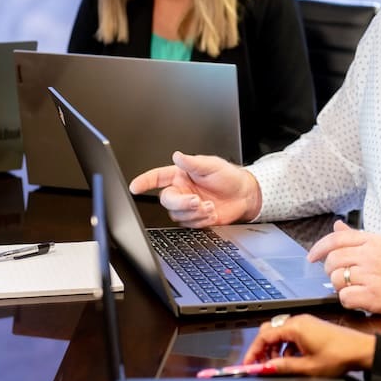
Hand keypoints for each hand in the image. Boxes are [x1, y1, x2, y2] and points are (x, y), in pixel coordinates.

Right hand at [127, 151, 261, 226]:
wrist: (245, 195)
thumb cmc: (229, 177)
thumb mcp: (212, 165)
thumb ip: (193, 163)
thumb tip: (177, 155)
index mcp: (181, 175)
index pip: (157, 177)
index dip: (144, 181)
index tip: (135, 187)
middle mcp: (181, 190)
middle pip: (167, 200)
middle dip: (181, 203)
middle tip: (196, 201)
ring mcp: (187, 205)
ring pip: (177, 214)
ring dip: (194, 212)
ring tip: (210, 206)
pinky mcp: (195, 219)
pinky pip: (189, 224)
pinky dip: (201, 220)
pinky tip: (212, 213)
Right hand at [243, 313, 374, 376]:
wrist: (360, 350)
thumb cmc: (339, 355)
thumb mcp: (307, 366)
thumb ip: (283, 366)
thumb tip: (266, 368)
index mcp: (296, 327)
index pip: (264, 335)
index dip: (253, 351)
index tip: (249, 364)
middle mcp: (299, 321)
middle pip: (270, 331)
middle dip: (263, 349)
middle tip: (260, 365)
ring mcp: (306, 324)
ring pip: (281, 334)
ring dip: (275, 349)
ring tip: (277, 365)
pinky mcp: (312, 328)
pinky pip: (292, 335)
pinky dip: (286, 348)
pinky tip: (292, 361)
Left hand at [307, 221, 380, 321]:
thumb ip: (357, 237)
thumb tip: (337, 226)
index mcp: (372, 241)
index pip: (336, 239)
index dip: (319, 248)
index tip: (311, 257)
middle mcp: (370, 255)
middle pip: (332, 260)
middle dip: (331, 271)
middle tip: (340, 277)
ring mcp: (371, 275)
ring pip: (336, 280)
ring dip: (340, 287)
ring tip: (355, 288)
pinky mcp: (372, 296)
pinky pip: (345, 298)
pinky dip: (348, 301)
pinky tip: (359, 299)